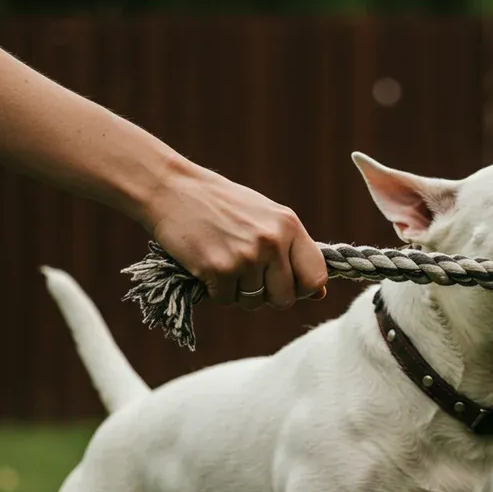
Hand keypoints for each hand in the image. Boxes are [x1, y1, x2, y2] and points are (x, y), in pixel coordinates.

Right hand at [141, 159, 327, 309]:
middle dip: (268, 295)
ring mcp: (246, 257)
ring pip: (254, 303)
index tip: (287, 283)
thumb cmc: (222, 204)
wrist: (173, 189)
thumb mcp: (267, 217)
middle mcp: (272, 242)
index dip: (303, 288)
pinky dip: (216, 291)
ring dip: (239, 292)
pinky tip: (208, 265)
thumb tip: (319, 293)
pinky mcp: (219, 270)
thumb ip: (293, 251)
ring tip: (226, 262)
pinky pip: (226, 301)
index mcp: (290, 225)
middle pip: (286, 298)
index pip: (316, 277)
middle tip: (248, 274)